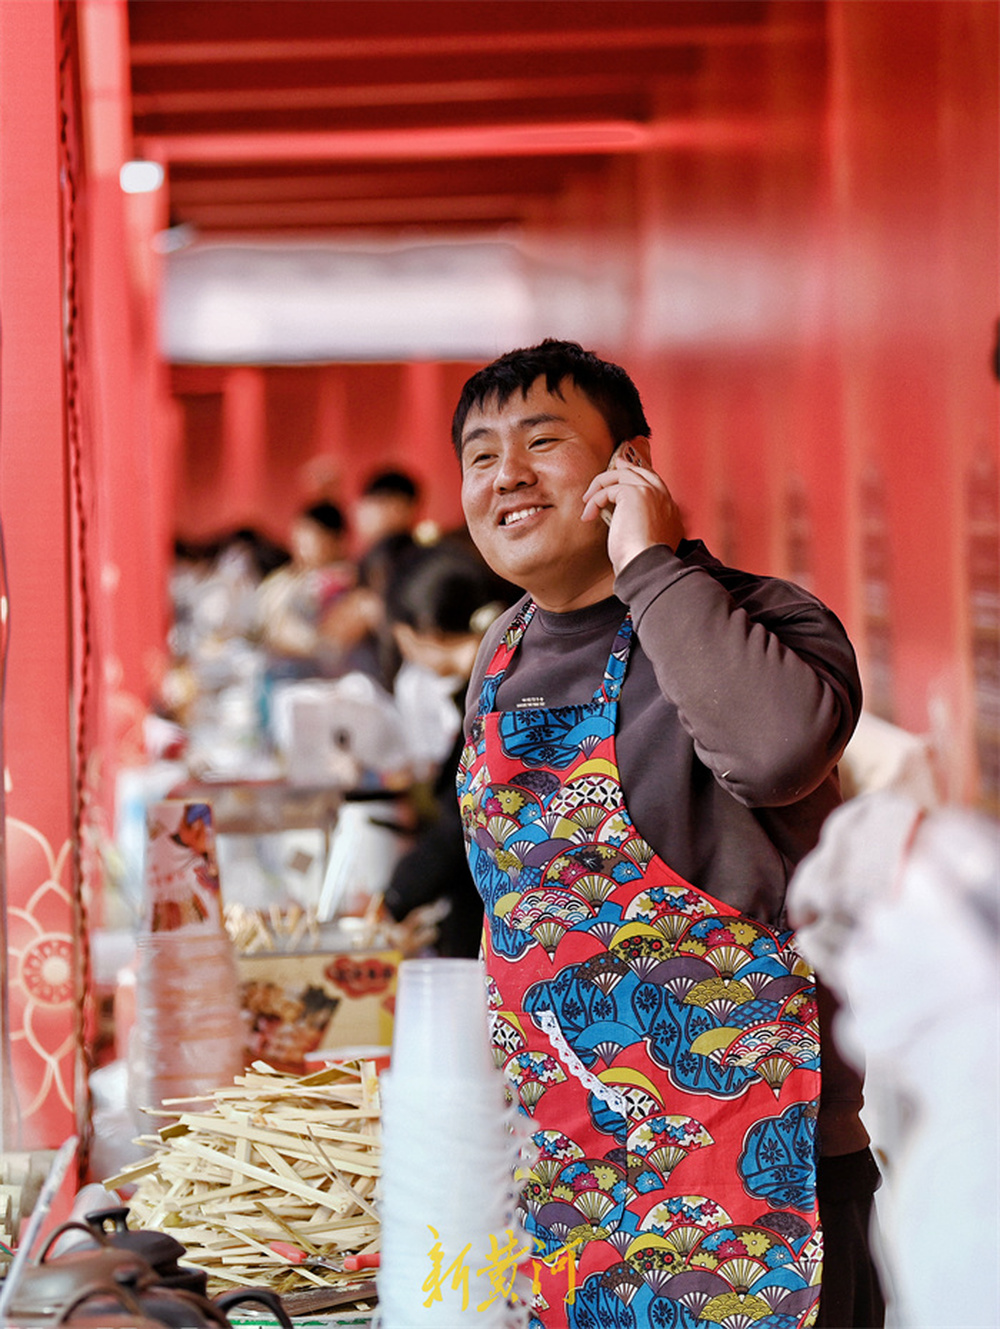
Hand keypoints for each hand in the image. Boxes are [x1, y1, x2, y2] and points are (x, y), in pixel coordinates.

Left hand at [581, 440, 684, 573]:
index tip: (622, 473)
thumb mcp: (648, 541)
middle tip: (604, 474)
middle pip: (639, 472)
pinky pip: (608, 489)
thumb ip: (643, 525)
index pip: (653, 483)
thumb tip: (625, 522)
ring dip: (600, 485)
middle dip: (620, 468)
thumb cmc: (645, 561)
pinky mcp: (633, 493)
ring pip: (621, 474)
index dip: (636, 476)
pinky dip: (594, 501)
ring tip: (588, 501)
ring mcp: (649, 492)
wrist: (647, 565)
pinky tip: (589, 515)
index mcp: (669, 509)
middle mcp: (662, 497)